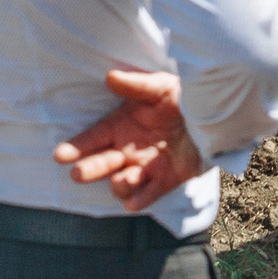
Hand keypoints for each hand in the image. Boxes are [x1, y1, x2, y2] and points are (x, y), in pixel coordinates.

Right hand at [54, 67, 207, 212]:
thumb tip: (111, 76)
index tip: (60, 155)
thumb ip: (136, 85)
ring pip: (122, 183)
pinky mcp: (166, 180)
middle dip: (89, 169)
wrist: (217, 114)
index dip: (77, 146)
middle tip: (79, 173)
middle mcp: (129, 149)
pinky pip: (149, 195)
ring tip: (124, 177)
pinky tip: (133, 202)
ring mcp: (146, 167)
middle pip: (101, 164)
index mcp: (122, 126)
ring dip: (119, 184)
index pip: (93, 138)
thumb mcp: (161, 87)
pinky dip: (140, 200)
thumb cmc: (184, 96)